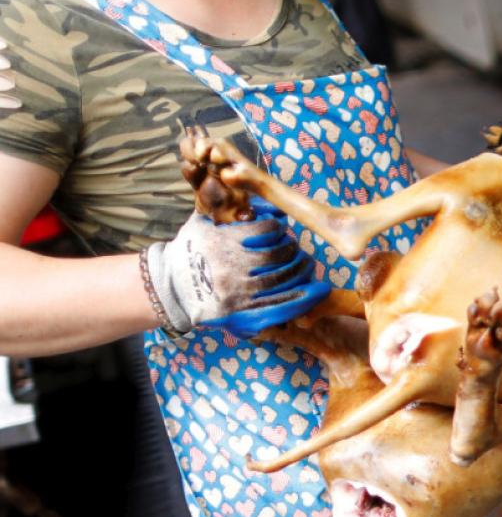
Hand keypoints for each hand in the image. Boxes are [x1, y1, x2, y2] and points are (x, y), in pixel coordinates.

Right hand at [142, 200, 328, 336]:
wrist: (169, 286)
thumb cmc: (191, 250)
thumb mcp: (204, 222)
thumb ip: (229, 206)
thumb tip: (269, 204)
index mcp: (225, 240)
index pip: (268, 230)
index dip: (281, 231)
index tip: (283, 233)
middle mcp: (232, 266)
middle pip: (280, 255)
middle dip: (296, 253)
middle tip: (301, 254)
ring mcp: (238, 291)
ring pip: (283, 280)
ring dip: (302, 273)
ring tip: (307, 268)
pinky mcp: (241, 313)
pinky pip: (280, 307)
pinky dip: (302, 299)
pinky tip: (316, 292)